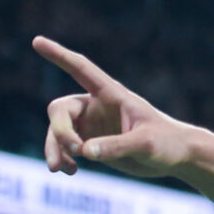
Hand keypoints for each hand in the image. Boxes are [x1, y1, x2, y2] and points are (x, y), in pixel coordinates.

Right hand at [33, 35, 192, 177]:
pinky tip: (71, 171)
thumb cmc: (167, 143)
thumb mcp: (146, 144)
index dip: (59, 56)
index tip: (37, 41)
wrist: (177, 157)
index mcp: (111, 95)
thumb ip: (117, 146)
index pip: (81, 69)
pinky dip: (62, 159)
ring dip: (54, 149)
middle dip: (60, 131)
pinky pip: (65, 149)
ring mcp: (91, 125)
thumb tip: (85, 152)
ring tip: (58, 169)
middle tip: (76, 151)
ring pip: (57, 132)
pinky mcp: (91, 143)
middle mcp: (96, 106)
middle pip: (60, 110)